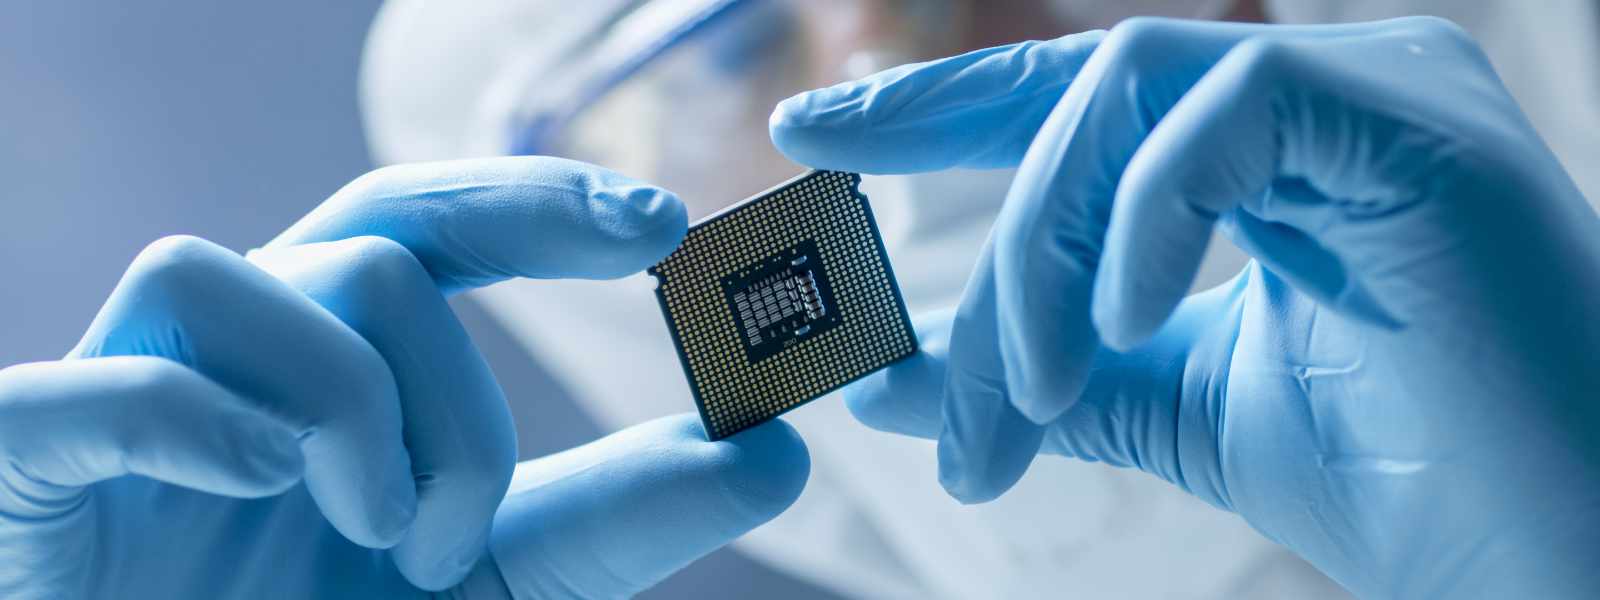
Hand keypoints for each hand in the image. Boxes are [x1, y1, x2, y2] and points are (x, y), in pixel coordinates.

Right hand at [0, 157, 808, 598]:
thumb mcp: (498, 584)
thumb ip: (618, 519)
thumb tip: (774, 448)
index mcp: (344, 367)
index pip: (439, 229)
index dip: (543, 198)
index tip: (665, 222)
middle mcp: (249, 358)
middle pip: (376, 223)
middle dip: (498, 264)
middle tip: (577, 350)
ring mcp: (133, 397)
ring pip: (263, 277)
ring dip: (364, 399)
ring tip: (393, 531)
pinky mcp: (32, 462)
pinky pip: (117, 380)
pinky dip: (205, 418)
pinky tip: (264, 487)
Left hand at [771, 17, 1599, 597]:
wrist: (1561, 560)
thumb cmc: (1403, 482)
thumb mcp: (1175, 412)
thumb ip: (1044, 381)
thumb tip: (887, 378)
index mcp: (1270, 149)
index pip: (1074, 98)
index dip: (936, 110)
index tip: (813, 141)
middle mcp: (1320, 95)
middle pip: (1083, 96)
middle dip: (981, 229)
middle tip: (901, 370)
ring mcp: (1375, 89)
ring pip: (1130, 93)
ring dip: (1044, 248)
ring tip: (1029, 390)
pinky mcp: (1414, 121)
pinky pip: (1223, 113)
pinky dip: (1144, 217)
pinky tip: (1119, 327)